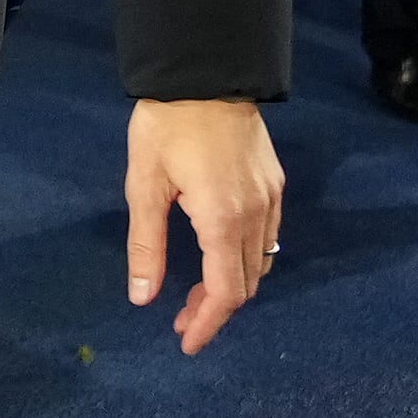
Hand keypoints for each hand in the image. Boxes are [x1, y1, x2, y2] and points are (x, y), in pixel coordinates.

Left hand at [124, 97, 285, 355]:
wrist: (204, 73)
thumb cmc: (166, 127)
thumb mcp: (144, 185)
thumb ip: (147, 244)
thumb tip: (142, 298)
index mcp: (223, 220)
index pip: (226, 293)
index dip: (208, 324)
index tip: (187, 343)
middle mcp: (257, 216)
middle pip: (246, 283)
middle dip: (216, 309)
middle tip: (182, 319)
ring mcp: (272, 199)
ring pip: (260, 262)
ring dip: (231, 285)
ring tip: (196, 293)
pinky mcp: (275, 183)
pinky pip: (268, 237)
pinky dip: (245, 258)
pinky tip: (218, 255)